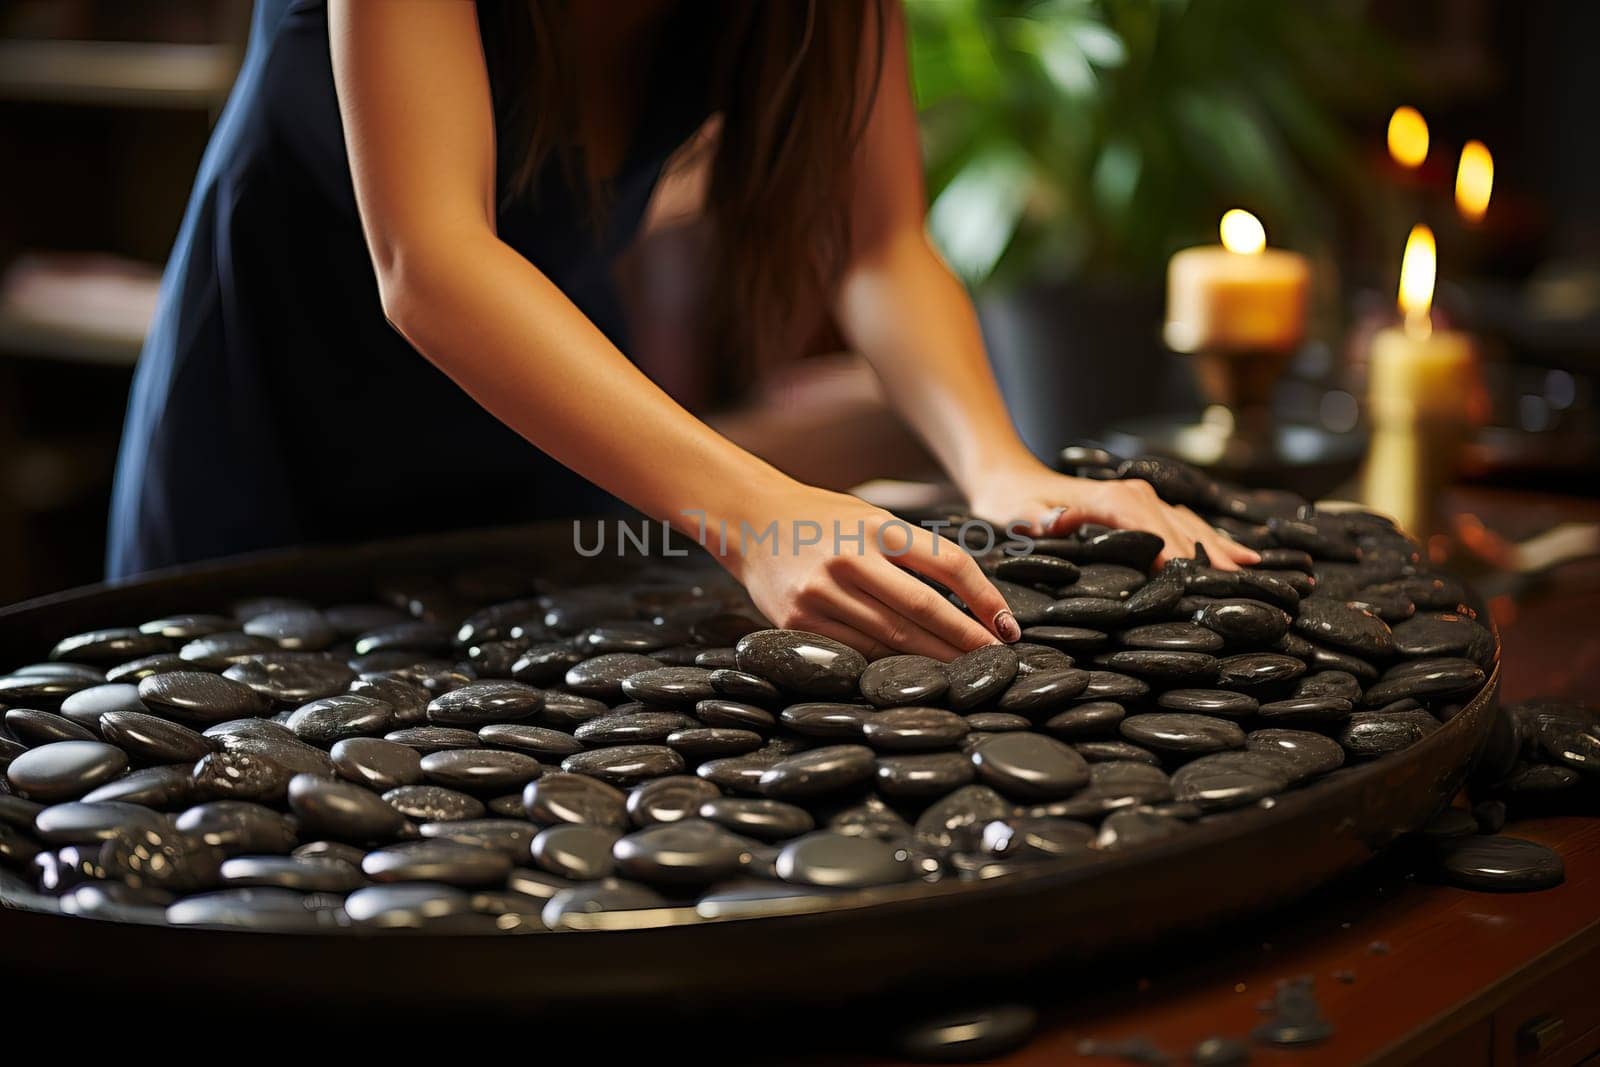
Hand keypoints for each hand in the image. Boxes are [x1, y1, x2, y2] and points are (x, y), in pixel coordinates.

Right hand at [710, 481, 1017, 659]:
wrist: (750, 521)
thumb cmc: (822, 520)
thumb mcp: (870, 517)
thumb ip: (912, 551)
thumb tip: (970, 599)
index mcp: (876, 526)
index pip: (948, 563)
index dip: (985, 598)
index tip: (1008, 624)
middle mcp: (850, 559)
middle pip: (925, 609)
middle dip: (967, 640)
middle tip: (997, 660)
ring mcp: (822, 593)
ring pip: (892, 639)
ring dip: (934, 659)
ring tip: (965, 672)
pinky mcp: (799, 621)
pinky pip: (856, 651)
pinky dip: (890, 665)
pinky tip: (914, 673)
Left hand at [967, 461, 1259, 570]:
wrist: (1008, 478)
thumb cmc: (1010, 503)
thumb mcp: (1016, 514)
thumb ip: (1036, 518)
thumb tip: (1055, 521)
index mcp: (1108, 500)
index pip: (1150, 529)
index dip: (1174, 555)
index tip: (1198, 582)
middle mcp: (1133, 494)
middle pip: (1181, 529)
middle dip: (1212, 557)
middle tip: (1247, 589)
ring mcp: (1142, 498)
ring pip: (1190, 524)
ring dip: (1222, 548)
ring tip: (1257, 573)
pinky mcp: (1143, 506)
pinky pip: (1185, 523)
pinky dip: (1213, 539)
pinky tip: (1241, 556)